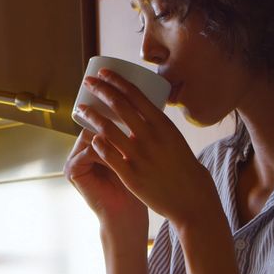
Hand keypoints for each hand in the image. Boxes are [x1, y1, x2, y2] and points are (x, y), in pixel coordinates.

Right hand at [63, 124, 149, 239]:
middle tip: (132, 127)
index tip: (137, 114)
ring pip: (91, 137)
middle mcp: (81, 149)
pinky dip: (104, 153)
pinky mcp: (71, 171)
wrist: (127, 212)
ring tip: (128, 148)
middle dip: (113, 126)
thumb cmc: (136, 184)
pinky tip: (120, 158)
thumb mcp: (132, 155)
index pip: (103, 120)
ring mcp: (74, 159)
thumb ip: (128, 134)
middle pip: (94, 126)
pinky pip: (87, 152)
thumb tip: (139, 106)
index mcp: (95, 143)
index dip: (118, 116)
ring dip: (110, 141)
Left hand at [74, 69, 221, 228]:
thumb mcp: (175, 140)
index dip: (116, 81)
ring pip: (107, 129)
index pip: (136, 95)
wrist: (192, 200)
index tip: (103, 72)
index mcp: (164, 124)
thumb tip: (143, 113)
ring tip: (81, 109)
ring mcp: (139, 156)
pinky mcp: (130, 175)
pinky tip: (90, 137)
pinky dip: (96, 143)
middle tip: (88, 82)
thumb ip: (158, 127)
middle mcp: (151, 136)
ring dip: (91, 115)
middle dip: (100, 90)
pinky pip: (107, 154)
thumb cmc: (185, 169)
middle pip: (119, 105)